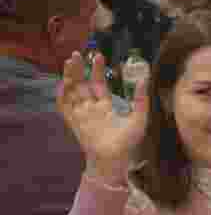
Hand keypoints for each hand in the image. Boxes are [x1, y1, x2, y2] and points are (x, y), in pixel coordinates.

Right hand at [58, 51, 148, 181]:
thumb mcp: (139, 117)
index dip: (98, 70)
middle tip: (78, 54)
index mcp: (105, 105)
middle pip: (82, 84)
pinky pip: (64, 108)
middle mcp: (91, 108)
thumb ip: (141, 99)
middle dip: (79, 69)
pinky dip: (62, 96)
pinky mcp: (74, 123)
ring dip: (69, 77)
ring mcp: (81, 114)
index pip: (99, 83)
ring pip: (72, 92)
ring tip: (69, 62)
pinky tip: (63, 84)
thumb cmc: (127, 141)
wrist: (114, 159)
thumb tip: (145, 79)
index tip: (99, 56)